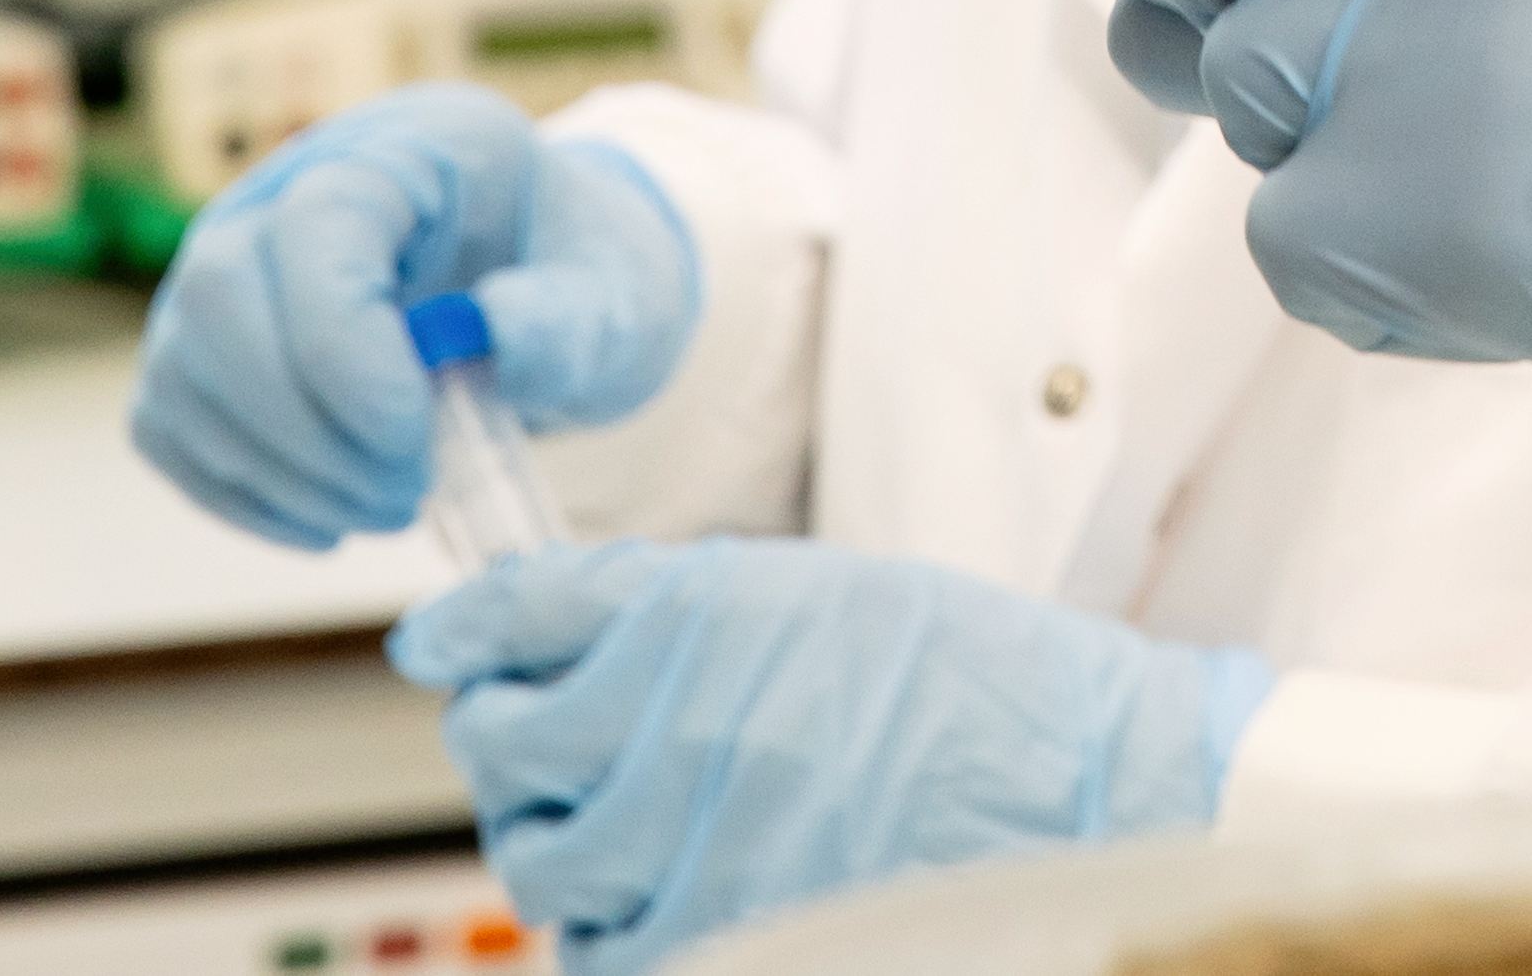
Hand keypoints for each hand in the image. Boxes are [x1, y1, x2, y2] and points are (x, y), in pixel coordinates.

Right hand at [129, 86, 696, 548]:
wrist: (542, 289)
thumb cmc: (574, 279)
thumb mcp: (616, 290)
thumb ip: (573, 315)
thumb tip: (500, 329)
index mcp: (406, 148)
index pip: (316, 224)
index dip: (345, 347)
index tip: (416, 435)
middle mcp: (285, 190)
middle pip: (221, 297)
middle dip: (306, 424)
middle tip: (405, 491)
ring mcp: (228, 266)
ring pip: (184, 371)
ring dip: (279, 471)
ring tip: (385, 506)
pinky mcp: (199, 345)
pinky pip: (173, 426)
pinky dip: (242, 492)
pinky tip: (329, 517)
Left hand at [391, 539, 1264, 968]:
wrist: (1082, 789)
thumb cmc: (969, 686)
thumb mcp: (816, 592)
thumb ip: (670, 602)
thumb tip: (532, 615)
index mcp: (695, 618)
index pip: (513, 615)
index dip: (469, 630)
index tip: (450, 642)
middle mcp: (671, 727)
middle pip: (500, 746)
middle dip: (513, 738)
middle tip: (555, 735)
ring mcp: (687, 848)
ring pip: (537, 860)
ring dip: (559, 837)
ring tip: (622, 822)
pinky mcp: (718, 940)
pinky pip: (601, 951)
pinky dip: (613, 926)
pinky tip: (666, 891)